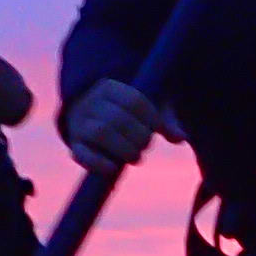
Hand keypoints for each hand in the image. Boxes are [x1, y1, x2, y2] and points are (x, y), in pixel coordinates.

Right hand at [62, 78, 182, 173]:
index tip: (157, 127)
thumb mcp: (146, 108)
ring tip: (135, 156)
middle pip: (118, 118)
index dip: (151, 117)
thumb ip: (164, 120)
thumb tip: (181, 138)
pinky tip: (114, 168)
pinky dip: (100, 164)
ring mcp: (79, 124)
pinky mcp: (74, 146)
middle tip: (145, 144)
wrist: (85, 114)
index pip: (134, 100)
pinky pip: (83, 155)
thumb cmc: (125, 112)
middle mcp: (91, 103)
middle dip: (139, 136)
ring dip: (124, 149)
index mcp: (109, 87)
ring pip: (101, 133)